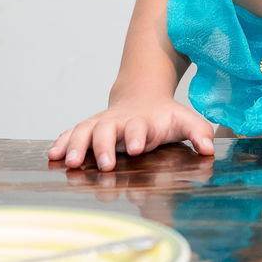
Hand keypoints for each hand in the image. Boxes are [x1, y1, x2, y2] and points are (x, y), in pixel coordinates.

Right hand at [47, 98, 214, 170]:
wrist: (142, 96)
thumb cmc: (165, 116)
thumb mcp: (185, 121)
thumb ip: (198, 132)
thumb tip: (208, 149)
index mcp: (143, 120)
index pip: (140, 126)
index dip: (138, 135)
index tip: (139, 147)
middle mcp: (119, 121)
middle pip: (107, 129)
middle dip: (104, 146)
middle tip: (106, 164)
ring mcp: (101, 122)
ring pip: (85, 130)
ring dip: (77, 146)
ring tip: (70, 163)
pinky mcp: (88, 127)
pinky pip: (72, 132)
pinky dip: (62, 142)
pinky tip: (53, 155)